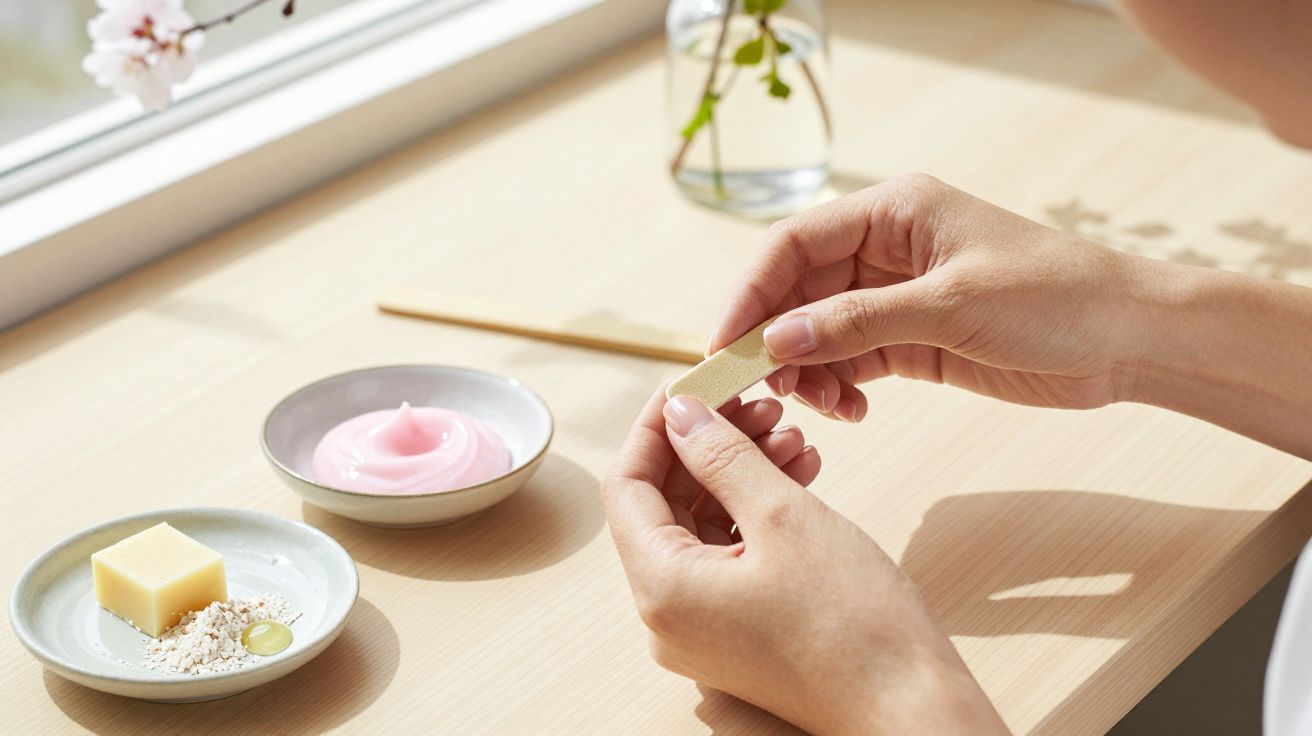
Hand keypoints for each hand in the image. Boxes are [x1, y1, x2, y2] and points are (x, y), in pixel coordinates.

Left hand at [602, 388, 1007, 734]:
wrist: (912, 709)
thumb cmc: (855, 623)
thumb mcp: (785, 516)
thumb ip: (723, 456)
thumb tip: (680, 414)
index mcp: (661, 587)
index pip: (628, 485)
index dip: (657, 427)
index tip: (692, 385)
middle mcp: (665, 616)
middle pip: (662, 505)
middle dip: (708, 446)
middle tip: (757, 404)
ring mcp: (699, 631)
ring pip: (699, 528)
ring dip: (738, 474)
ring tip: (792, 436)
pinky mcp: (734, 635)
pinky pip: (726, 558)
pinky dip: (755, 514)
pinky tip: (798, 474)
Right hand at [709, 174, 1147, 419]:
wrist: (1131, 340)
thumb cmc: (1054, 298)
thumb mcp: (950, 305)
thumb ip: (858, 322)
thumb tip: (776, 339)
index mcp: (893, 211)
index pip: (793, 244)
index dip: (750, 292)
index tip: (724, 344)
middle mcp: (886, 249)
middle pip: (798, 290)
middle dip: (775, 339)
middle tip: (762, 390)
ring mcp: (897, 296)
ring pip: (819, 331)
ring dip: (807, 370)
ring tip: (822, 407)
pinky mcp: (913, 341)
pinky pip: (851, 361)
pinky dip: (839, 387)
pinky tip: (851, 413)